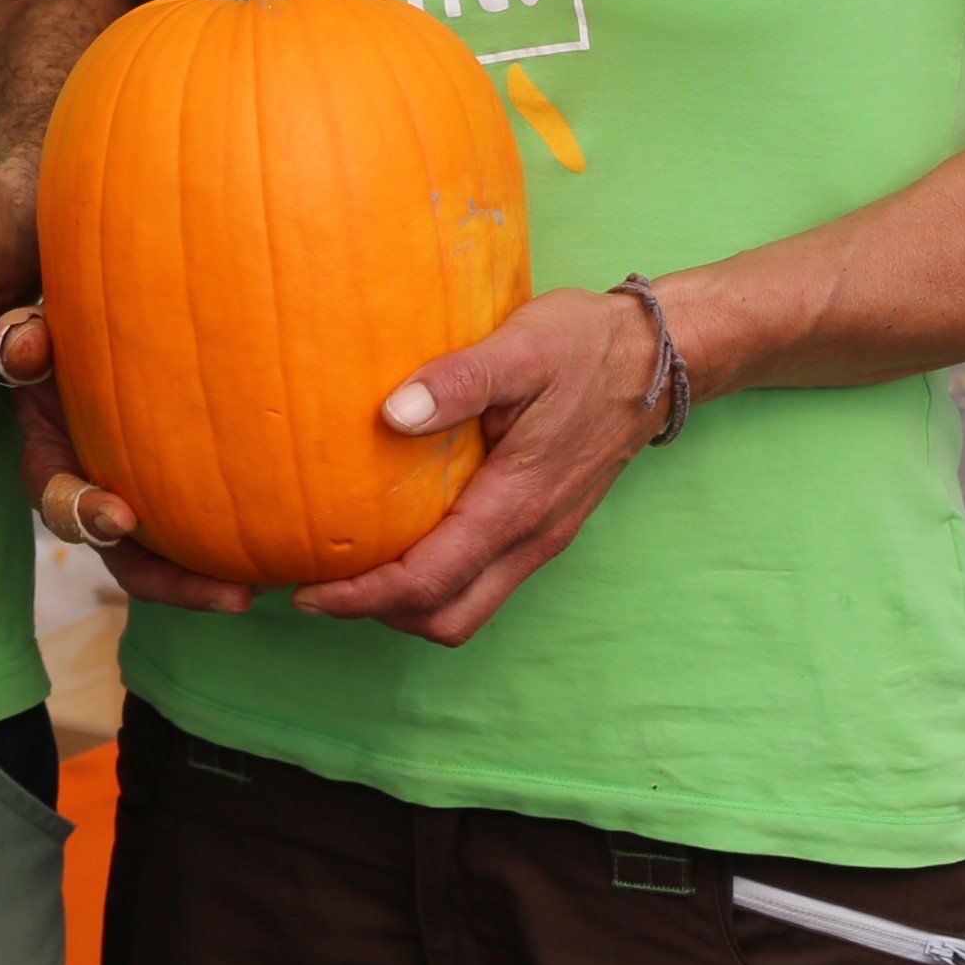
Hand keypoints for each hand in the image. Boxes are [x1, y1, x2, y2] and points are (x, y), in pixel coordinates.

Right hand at [0, 307, 254, 613]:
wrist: (106, 343)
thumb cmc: (67, 338)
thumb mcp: (39, 336)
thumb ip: (26, 341)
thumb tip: (24, 351)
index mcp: (53, 464)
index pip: (58, 499)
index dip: (84, 515)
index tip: (120, 520)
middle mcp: (95, 501)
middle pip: (126, 560)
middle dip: (173, 584)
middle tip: (231, 594)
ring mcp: (140, 510)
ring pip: (168, 564)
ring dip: (208, 584)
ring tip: (259, 588)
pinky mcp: (178, 506)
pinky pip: (201, 541)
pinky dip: (233, 553)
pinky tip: (279, 557)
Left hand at [285, 286, 667, 644]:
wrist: (657, 359)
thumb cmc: (584, 347)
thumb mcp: (520, 348)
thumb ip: (458, 380)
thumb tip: (392, 414)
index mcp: (517, 502)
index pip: (431, 579)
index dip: (363, 596)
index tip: (307, 593)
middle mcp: (532, 535)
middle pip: (449, 617)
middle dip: (379, 615)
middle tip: (315, 589)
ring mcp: (542, 535)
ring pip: (469, 606)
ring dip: (408, 604)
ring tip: (349, 572)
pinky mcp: (544, 525)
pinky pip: (484, 580)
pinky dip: (436, 582)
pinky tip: (400, 541)